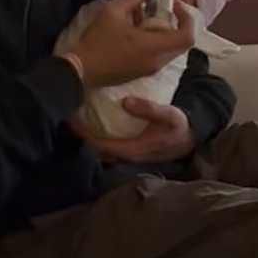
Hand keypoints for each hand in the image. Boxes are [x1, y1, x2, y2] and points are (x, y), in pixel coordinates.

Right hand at [68, 0, 194, 88]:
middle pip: (179, 42)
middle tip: (161, 8)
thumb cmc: (97, 42)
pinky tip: (133, 28)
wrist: (80, 70)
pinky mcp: (139, 72)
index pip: (187, 35)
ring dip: (162, 31)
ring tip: (144, 15)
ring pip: (167, 49)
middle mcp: (157, 62)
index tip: (173, 4)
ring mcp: (149, 69)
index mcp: (155, 48)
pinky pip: (156, 55)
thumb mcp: (112, 13)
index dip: (187, 17)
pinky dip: (152, 40)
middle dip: (175, 23)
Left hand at [71, 99, 195, 162]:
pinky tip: (91, 125)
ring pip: (102, 150)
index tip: (71, 120)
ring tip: (75, 121)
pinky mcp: (131, 151)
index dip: (84, 134)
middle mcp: (127, 155)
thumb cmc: (178, 126)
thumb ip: (148, 109)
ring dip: (88, 137)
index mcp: (133, 150)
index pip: (101, 145)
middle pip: (97, 150)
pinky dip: (97, 137)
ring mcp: (129, 155)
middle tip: (68, 118)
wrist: (190, 138)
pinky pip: (108, 146)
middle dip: (81, 135)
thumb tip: (126, 102)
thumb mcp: (167, 114)